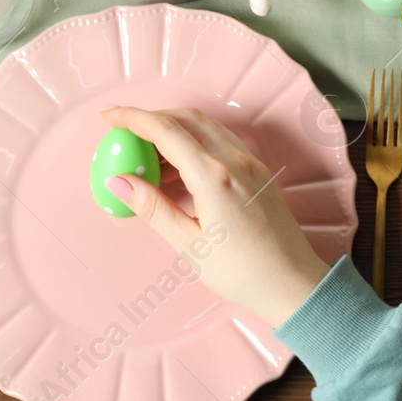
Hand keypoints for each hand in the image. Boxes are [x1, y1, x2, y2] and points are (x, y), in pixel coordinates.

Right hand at [100, 107, 331, 327]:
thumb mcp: (189, 244)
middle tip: (123, 134)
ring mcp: (250, 164)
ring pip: (205, 128)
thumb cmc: (242, 272)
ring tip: (144, 159)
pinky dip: (193, 144)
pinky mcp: (257, 173)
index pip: (166, 131)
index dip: (133, 118)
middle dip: (151, 119)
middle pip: (187, 119)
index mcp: (214, 176)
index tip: (108, 116)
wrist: (293, 283)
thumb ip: (153, 208)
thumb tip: (118, 182)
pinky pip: (220, 144)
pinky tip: (176, 171)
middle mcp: (235, 161)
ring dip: (173, 131)